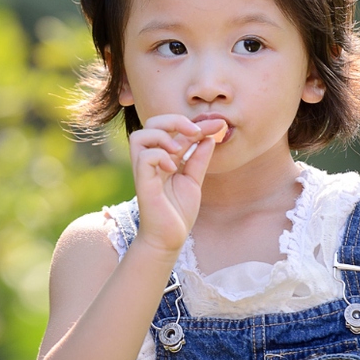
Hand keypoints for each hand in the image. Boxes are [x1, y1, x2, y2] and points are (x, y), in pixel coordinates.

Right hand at [127, 114, 225, 255]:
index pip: (175, 130)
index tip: (218, 124)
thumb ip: (199, 159)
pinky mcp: (143, 183)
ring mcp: (145, 171)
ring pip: (140, 135)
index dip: (197, 123)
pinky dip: (160, 155)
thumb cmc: (178, 212)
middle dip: (175, 120)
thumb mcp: (194, 180)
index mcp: (164, 158)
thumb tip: (209, 138)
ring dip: (163, 135)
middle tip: (195, 131)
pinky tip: (172, 167)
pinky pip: (144, 157)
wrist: (170, 239)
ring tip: (179, 149)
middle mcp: (152, 161)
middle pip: (152, 123)